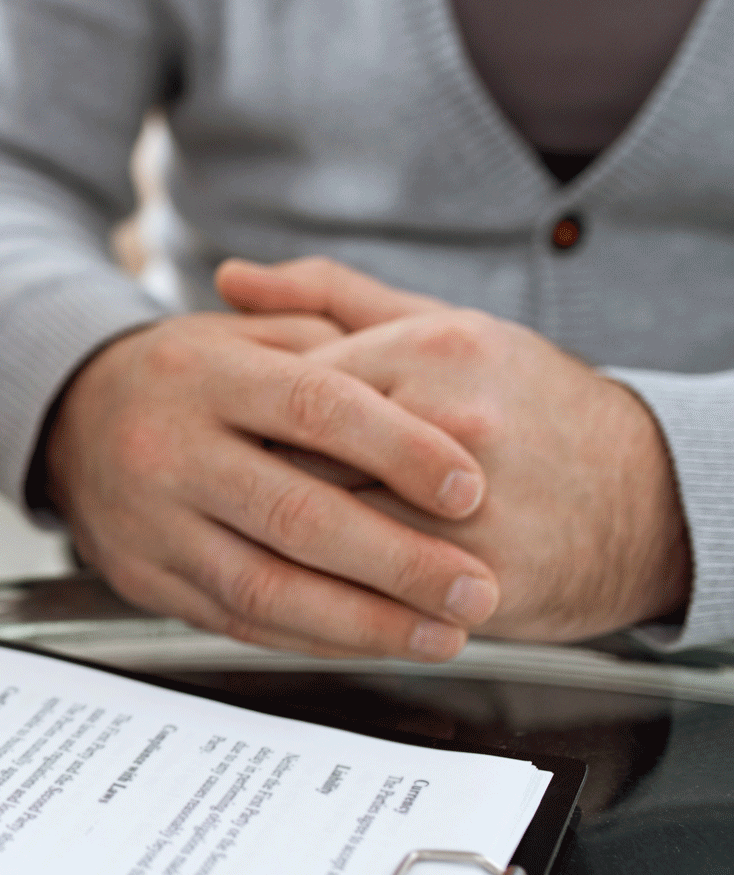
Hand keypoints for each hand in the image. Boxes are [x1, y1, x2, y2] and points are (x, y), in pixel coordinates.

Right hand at [44, 312, 501, 660]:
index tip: (470, 488)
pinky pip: (236, 621)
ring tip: (442, 633)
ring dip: (363, 620)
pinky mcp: (142, 578)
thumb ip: (337, 346)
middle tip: (475, 587)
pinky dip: (313, 638)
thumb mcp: (250, 332)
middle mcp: (167, 448)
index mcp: (204, 372)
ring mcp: (149, 521)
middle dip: (397, 560)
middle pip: (293, 512)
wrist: (71, 417)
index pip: (313, 408)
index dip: (398, 449)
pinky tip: (371, 640)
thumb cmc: (186, 377)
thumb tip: (429, 405)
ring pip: (264, 585)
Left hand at [218, 258, 690, 640]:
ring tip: (260, 538)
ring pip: (323, 533)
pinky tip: (308, 583)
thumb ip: (327, 299)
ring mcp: (467, 507)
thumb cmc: (527, 406)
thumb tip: (227, 278)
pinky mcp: (475, 579)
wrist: (647, 499)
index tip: (231, 438)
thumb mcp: (438, 328)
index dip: (248, 421)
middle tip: (232, 493)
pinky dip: (326, 594)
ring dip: (281, 544)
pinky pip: (364, 595)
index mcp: (434, 350)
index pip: (291, 388)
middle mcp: (451, 422)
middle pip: (296, 460)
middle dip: (255, 482)